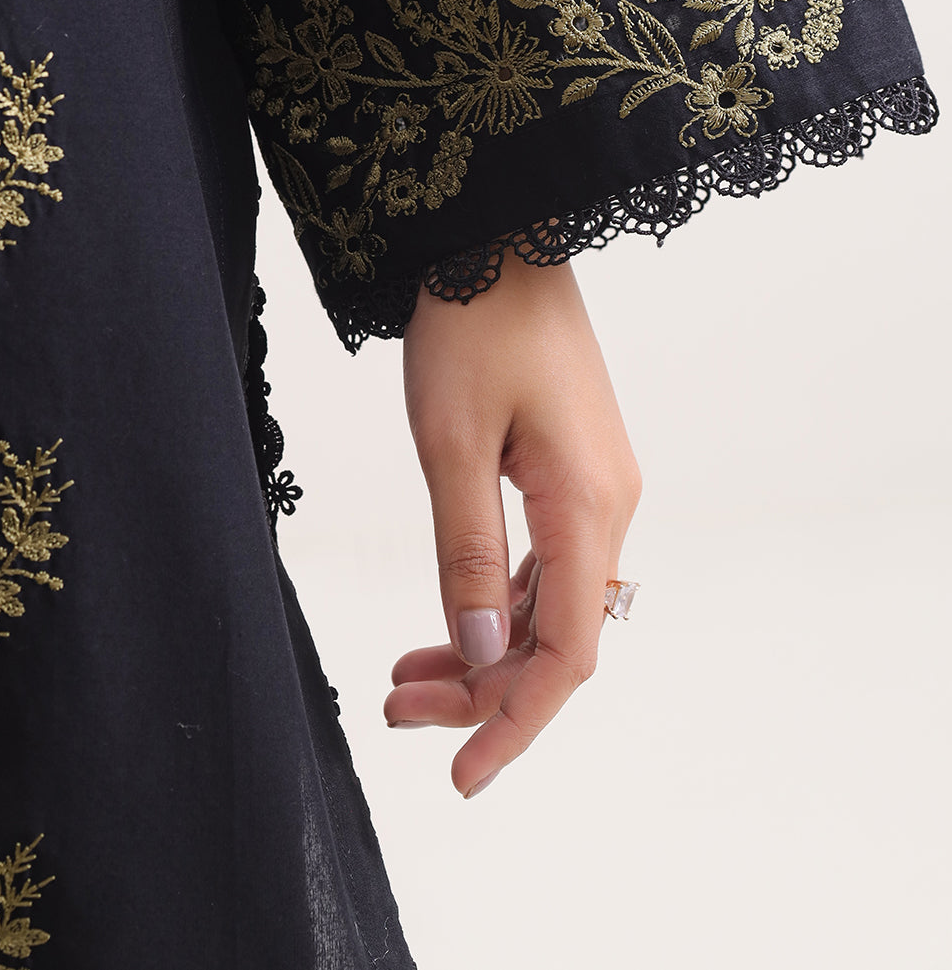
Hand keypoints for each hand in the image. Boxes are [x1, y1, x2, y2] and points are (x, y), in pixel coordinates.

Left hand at [384, 252, 641, 796]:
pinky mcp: (575, 466)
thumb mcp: (450, 442)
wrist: (499, 235)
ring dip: (485, 648)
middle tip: (398, 714)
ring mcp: (597, 485)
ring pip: (550, 603)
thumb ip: (468, 553)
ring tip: (405, 681)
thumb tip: (483, 653)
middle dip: (483, 689)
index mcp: (588, 502)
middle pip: (559, 636)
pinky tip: (449, 621)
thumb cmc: (472, 322)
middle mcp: (610, 503)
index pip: (567, 652)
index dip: (515, 721)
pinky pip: (545, 562)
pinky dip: (496, 601)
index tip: (461, 774)